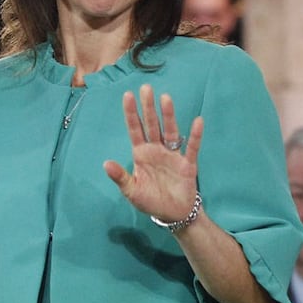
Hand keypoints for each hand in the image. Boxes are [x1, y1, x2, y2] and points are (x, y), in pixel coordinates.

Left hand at [104, 84, 201, 224]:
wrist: (174, 215)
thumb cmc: (151, 201)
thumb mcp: (132, 191)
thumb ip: (120, 177)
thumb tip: (105, 164)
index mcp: (141, 154)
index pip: (135, 130)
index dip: (131, 113)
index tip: (128, 95)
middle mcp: (156, 150)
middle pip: (152, 125)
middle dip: (148, 107)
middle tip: (146, 88)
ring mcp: (172, 155)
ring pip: (170, 131)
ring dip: (168, 116)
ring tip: (165, 98)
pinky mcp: (187, 164)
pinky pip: (192, 148)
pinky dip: (194, 136)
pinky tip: (197, 121)